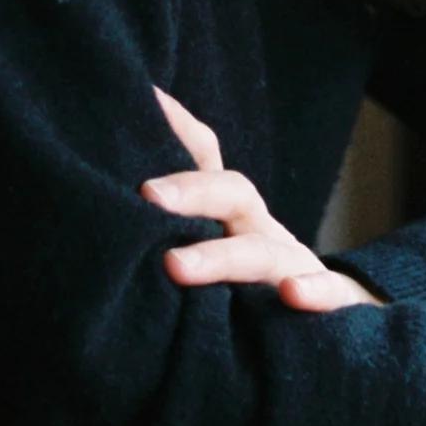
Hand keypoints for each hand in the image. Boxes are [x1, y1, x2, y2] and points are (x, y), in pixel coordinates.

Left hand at [143, 89, 378, 314]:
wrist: (334, 325)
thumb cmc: (248, 296)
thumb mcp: (205, 262)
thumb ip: (160, 241)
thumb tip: (90, 217)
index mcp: (229, 217)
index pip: (204, 162)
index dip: (176, 129)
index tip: (139, 100)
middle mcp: (261, 232)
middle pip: (231, 194)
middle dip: (191, 191)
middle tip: (147, 195)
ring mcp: (296, 266)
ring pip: (264, 251)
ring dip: (222, 256)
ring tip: (175, 266)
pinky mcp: (335, 306)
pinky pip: (330, 295)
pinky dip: (315, 292)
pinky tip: (292, 296)